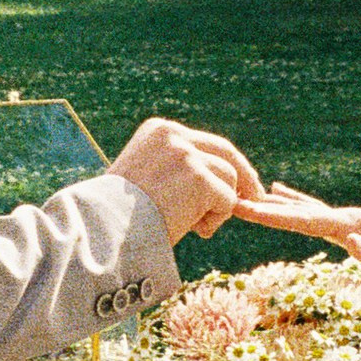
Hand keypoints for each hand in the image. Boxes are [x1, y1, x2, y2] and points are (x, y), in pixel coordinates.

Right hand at [112, 117, 266, 244]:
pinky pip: (228, 202)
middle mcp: (174, 136)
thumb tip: (213, 182)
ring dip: (219, 208)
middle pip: (225, 152)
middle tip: (256, 198)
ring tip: (193, 227)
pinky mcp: (200, 179)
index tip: (240, 179)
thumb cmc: (117, 215)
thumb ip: (175, 170)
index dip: (224, 163)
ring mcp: (188, 155)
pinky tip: (192, 230)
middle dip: (244, 177)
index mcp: (158, 130)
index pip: (204, 142)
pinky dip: (216, 220)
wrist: (103, 230)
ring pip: (229, 180)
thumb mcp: (144, 178)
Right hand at [237, 182, 360, 268]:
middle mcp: (343, 217)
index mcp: (350, 223)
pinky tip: (280, 194)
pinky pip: (313, 213)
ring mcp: (346, 219)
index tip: (247, 209)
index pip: (305, 219)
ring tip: (246, 197)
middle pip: (297, 212)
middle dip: (265, 208)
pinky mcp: (350, 225)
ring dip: (274, 204)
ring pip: (301, 210)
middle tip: (232, 201)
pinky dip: (294, 203)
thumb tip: (352, 244)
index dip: (275, 216)